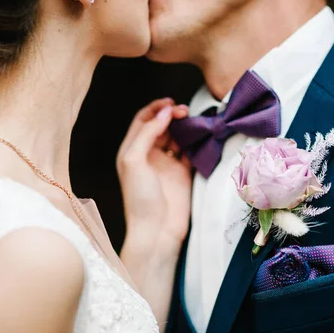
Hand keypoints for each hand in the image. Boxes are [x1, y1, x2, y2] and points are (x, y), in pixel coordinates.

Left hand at [117, 98, 191, 249]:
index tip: (170, 103)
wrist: (157, 230)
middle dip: (172, 115)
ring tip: (194, 121)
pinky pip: (190, 151)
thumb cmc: (140, 198)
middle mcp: (149, 155)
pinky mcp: (182, 174)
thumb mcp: (134, 160)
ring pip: (176, 137)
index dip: (156, 108)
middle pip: (161, 126)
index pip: (143, 120)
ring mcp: (166, 164)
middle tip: (185, 111)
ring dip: (184, 127)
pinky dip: (195, 142)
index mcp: (132, 150)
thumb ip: (147, 133)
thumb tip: (165, 112)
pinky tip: (201, 135)